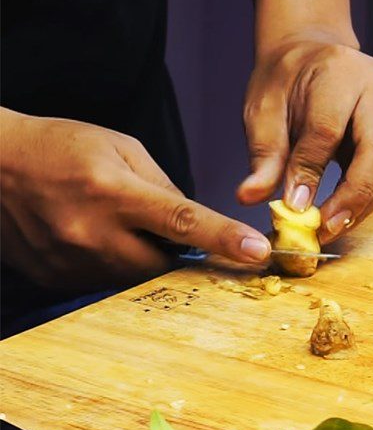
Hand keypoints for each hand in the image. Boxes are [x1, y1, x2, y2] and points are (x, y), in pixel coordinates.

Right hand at [1, 109, 271, 291]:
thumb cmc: (59, 147)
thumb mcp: (120, 148)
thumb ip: (164, 187)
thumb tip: (196, 221)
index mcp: (112, 191)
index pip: (182, 221)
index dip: (224, 239)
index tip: (258, 253)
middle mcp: (91, 233)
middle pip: (164, 263)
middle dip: (175, 251)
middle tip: (159, 228)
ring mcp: (71, 262)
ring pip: (135, 278)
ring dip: (141, 257)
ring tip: (114, 224)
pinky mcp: (57, 279)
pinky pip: (106, 283)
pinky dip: (113, 264)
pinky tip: (92, 235)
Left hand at [237, 33, 372, 243]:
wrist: (311, 53)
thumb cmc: (284, 78)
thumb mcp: (263, 110)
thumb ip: (263, 155)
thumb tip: (252, 196)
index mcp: (338, 70)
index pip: (327, 129)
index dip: (312, 172)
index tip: (294, 208)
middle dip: (352, 198)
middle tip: (325, 229)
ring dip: (361, 204)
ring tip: (331, 228)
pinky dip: (365, 197)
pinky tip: (343, 215)